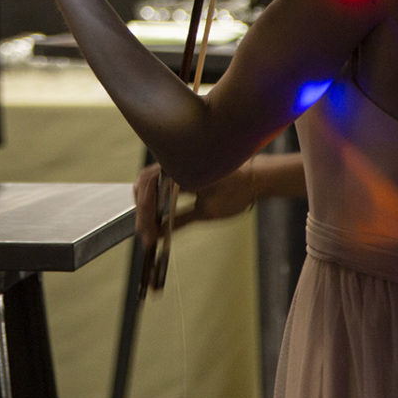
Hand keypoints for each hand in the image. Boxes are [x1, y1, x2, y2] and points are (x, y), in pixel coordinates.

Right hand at [133, 160, 259, 246]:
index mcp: (180, 167)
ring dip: (145, 205)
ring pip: (148, 183)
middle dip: (142, 211)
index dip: (145, 213)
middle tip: (144, 235)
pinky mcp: (178, 171)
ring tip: (148, 228)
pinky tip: (155, 217)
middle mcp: (174, 162)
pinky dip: (153, 200)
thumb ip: (179, 221)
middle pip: (145, 185)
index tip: (146, 233)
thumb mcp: (207, 211)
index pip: (151, 188)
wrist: (255, 179)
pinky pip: (158, 183)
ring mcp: (175, 165)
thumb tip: (157, 234)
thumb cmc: (235, 192)